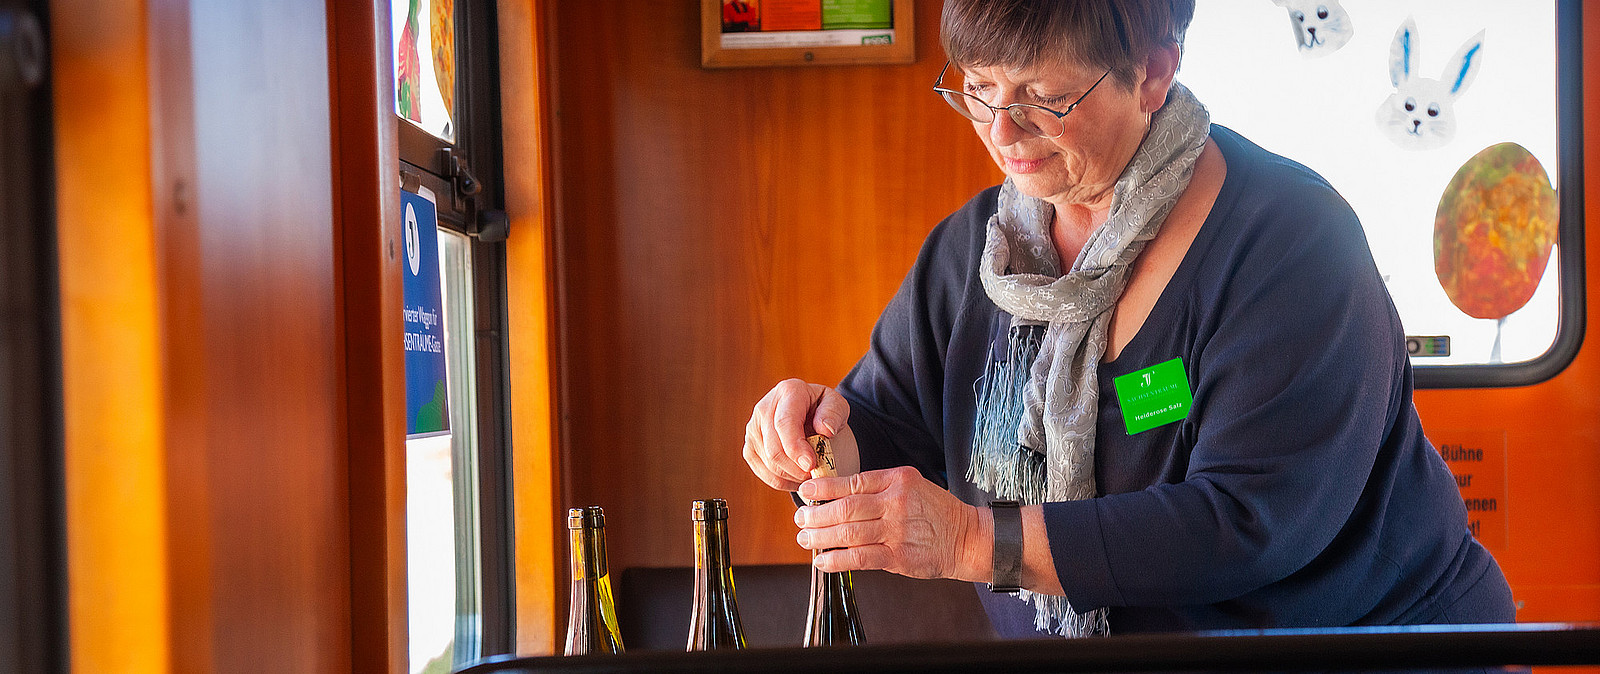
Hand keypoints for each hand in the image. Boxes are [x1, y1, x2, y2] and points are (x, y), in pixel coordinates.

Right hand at [742, 379, 852, 490]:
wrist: (809, 414)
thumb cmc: (824, 410)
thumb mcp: (838, 405)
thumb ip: (834, 414)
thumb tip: (824, 429)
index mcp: (788, 392)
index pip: (785, 423)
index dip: (796, 447)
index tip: (811, 465)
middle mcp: (764, 408)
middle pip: (774, 448)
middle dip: (797, 468)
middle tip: (817, 474)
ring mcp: (753, 429)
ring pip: (768, 463)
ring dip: (792, 475)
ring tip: (810, 474)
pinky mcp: (750, 447)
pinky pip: (763, 473)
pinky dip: (783, 481)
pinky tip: (798, 477)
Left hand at [793, 466, 987, 581]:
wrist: (966, 537)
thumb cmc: (934, 510)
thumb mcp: (911, 485)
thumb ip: (879, 488)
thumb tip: (837, 495)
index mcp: (897, 480)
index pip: (853, 481)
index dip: (824, 488)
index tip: (805, 491)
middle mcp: (896, 503)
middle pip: (845, 508)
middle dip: (816, 515)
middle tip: (799, 519)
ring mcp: (897, 531)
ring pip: (848, 533)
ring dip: (820, 537)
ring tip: (804, 539)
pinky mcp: (899, 557)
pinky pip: (860, 558)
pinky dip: (836, 560)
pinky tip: (822, 561)